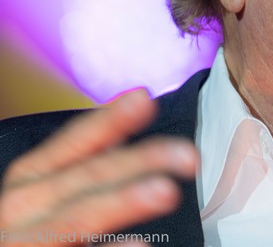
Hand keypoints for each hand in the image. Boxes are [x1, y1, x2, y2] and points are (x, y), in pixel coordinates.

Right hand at [0, 89, 197, 245]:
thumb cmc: (31, 233)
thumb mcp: (45, 195)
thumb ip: (85, 167)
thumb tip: (131, 133)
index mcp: (30, 180)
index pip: (73, 143)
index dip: (108, 121)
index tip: (144, 99)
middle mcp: (22, 207)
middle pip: (87, 177)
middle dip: (140, 161)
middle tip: (188, 156)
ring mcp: (23, 241)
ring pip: (78, 217)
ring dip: (124, 201)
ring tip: (165, 192)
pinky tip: (141, 245)